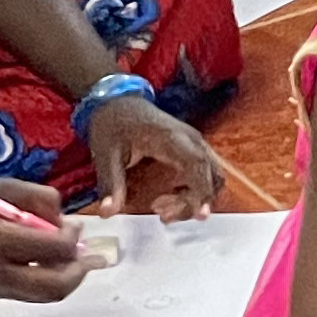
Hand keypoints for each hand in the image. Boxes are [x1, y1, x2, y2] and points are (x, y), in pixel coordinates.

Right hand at [0, 179, 90, 301]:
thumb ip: (37, 198)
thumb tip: (64, 218)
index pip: (55, 249)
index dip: (73, 238)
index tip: (76, 225)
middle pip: (55, 286)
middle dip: (79, 272)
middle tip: (86, 255)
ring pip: (44, 297)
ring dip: (65, 280)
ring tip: (71, 261)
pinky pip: (26, 295)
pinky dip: (44, 282)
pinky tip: (44, 265)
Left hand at [80, 89, 226, 220]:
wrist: (116, 102)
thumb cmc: (113, 125)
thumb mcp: (105, 155)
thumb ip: (110, 185)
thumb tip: (107, 213)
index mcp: (170, 138)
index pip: (197, 164)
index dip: (202, 190)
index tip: (198, 214)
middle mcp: (189, 139)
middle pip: (209, 174)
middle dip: (193, 200)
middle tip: (162, 215)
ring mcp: (193, 142)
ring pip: (211, 174)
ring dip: (195, 197)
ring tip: (162, 208)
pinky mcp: (191, 147)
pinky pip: (206, 171)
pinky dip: (196, 189)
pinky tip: (171, 196)